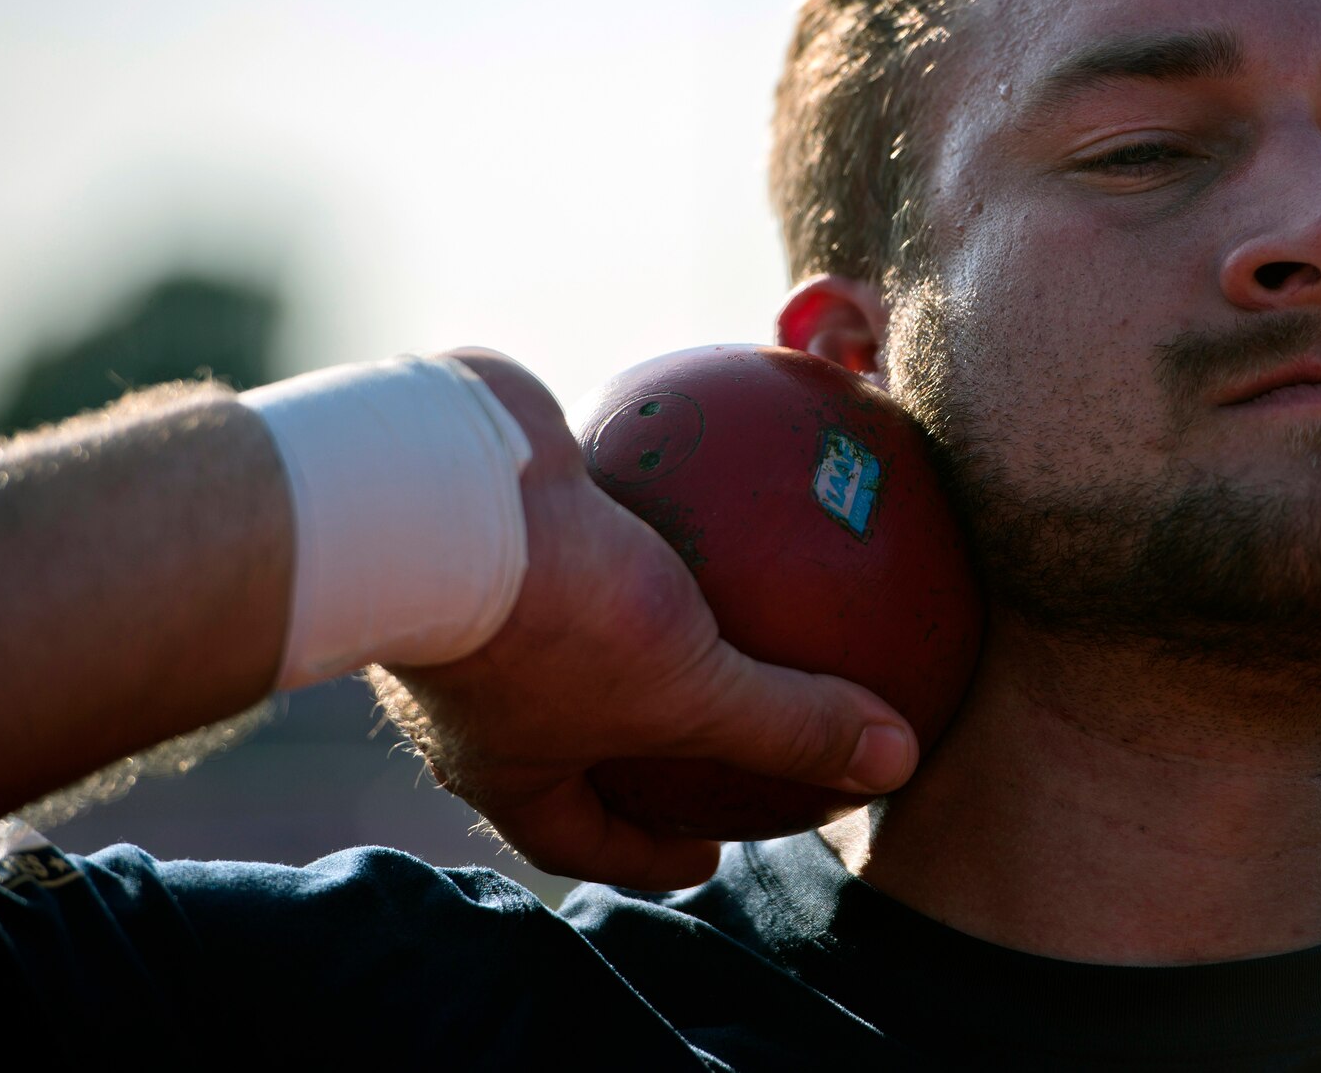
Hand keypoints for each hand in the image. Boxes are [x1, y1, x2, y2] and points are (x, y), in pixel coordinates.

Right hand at [370, 349, 918, 889]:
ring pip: (579, 608)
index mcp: (503, 761)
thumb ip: (789, 724)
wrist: (424, 486)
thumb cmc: (547, 616)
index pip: (581, 836)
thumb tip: (896, 763)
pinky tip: (717, 466)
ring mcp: (478, 593)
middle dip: (641, 735)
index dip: (648, 853)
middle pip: (574, 730)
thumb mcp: (689, 687)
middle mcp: (479, 687)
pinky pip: (584, 506)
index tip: (710, 850)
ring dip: (648, 600)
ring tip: (726, 587)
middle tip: (717, 727)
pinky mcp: (490, 505)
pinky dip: (643, 495)